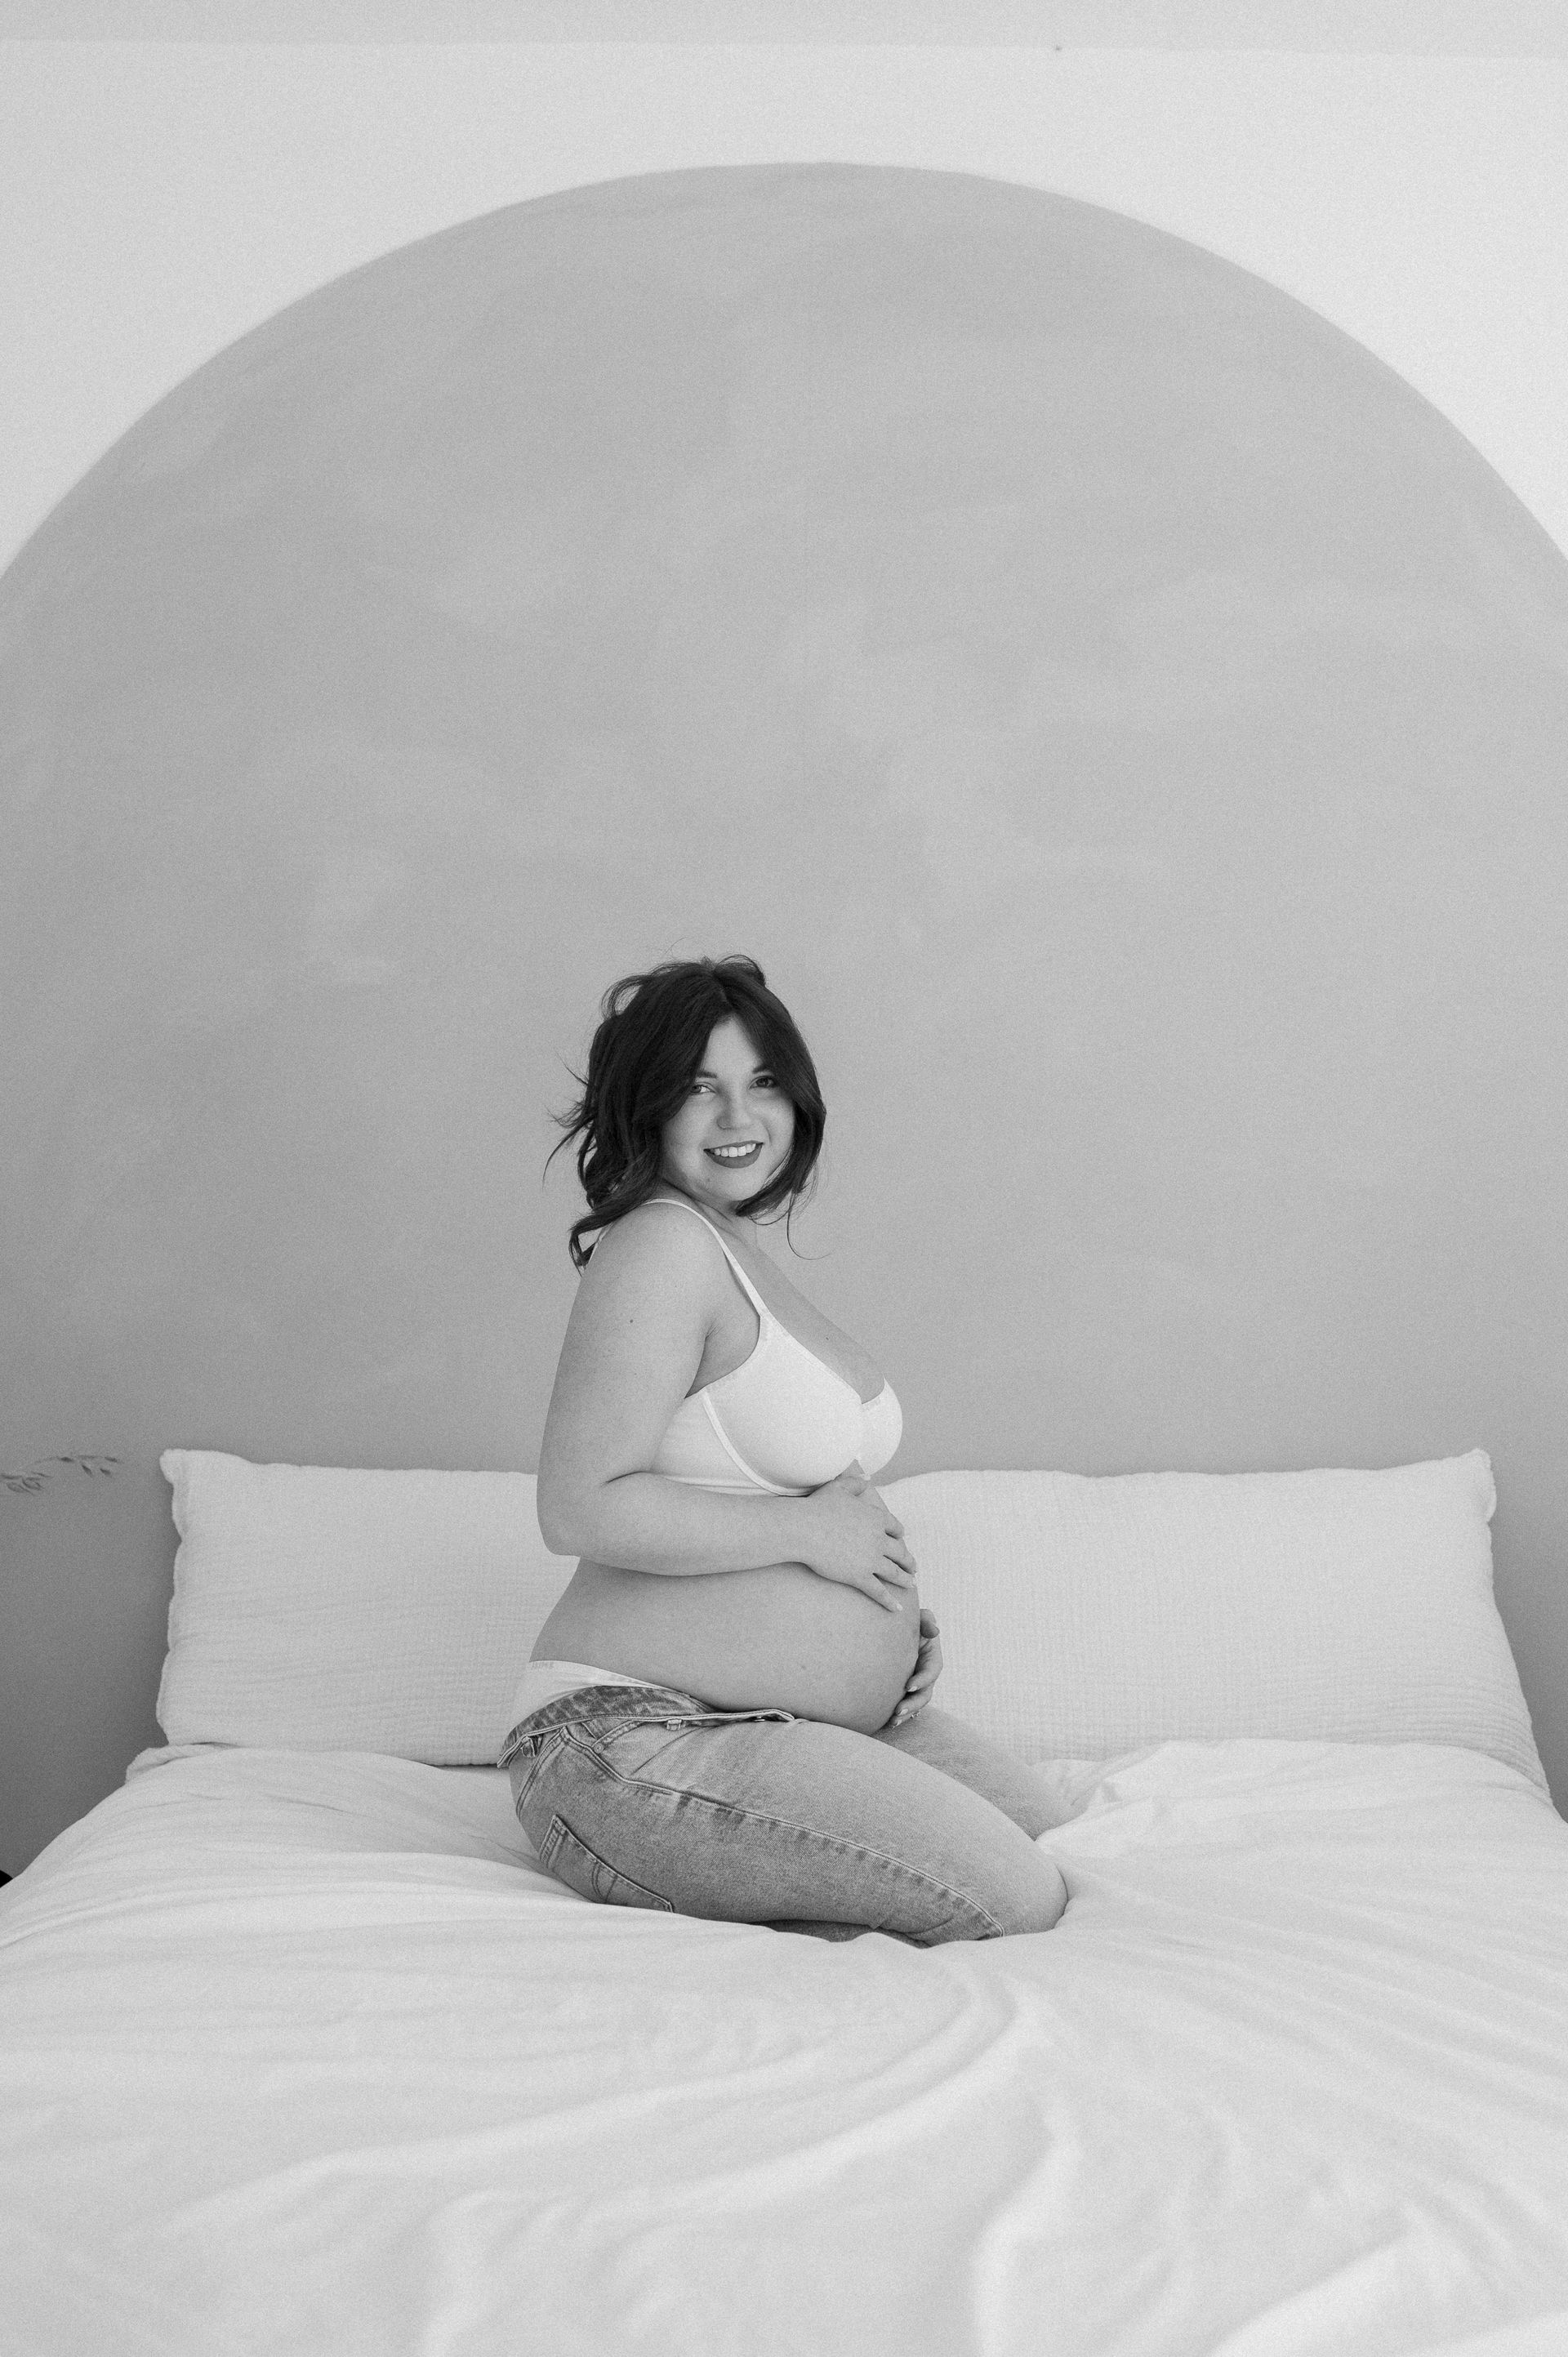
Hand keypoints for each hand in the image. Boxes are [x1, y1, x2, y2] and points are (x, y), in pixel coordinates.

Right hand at [799, 1470, 918, 1612]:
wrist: (804, 1529)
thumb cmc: (818, 1507)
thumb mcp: (839, 1487)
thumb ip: (856, 1481)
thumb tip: (868, 1474)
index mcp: (876, 1518)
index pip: (895, 1528)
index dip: (899, 1534)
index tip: (902, 1539)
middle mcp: (879, 1540)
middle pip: (899, 1552)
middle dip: (908, 1560)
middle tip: (914, 1567)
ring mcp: (871, 1560)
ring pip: (894, 1572)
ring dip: (905, 1579)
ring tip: (911, 1585)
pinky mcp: (860, 1577)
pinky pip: (879, 1591)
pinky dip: (889, 1602)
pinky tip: (897, 1609)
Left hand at [889, 1611, 941, 1726]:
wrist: (894, 1630)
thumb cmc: (909, 1622)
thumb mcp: (921, 1617)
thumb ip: (927, 1620)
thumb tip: (934, 1630)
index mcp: (932, 1658)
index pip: (932, 1671)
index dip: (923, 1679)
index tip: (909, 1685)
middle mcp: (926, 1674)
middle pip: (925, 1693)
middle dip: (913, 1704)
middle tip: (897, 1711)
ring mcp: (917, 1684)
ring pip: (916, 1703)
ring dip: (906, 1713)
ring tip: (892, 1722)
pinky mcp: (905, 1690)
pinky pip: (905, 1705)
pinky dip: (899, 1715)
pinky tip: (887, 1723)